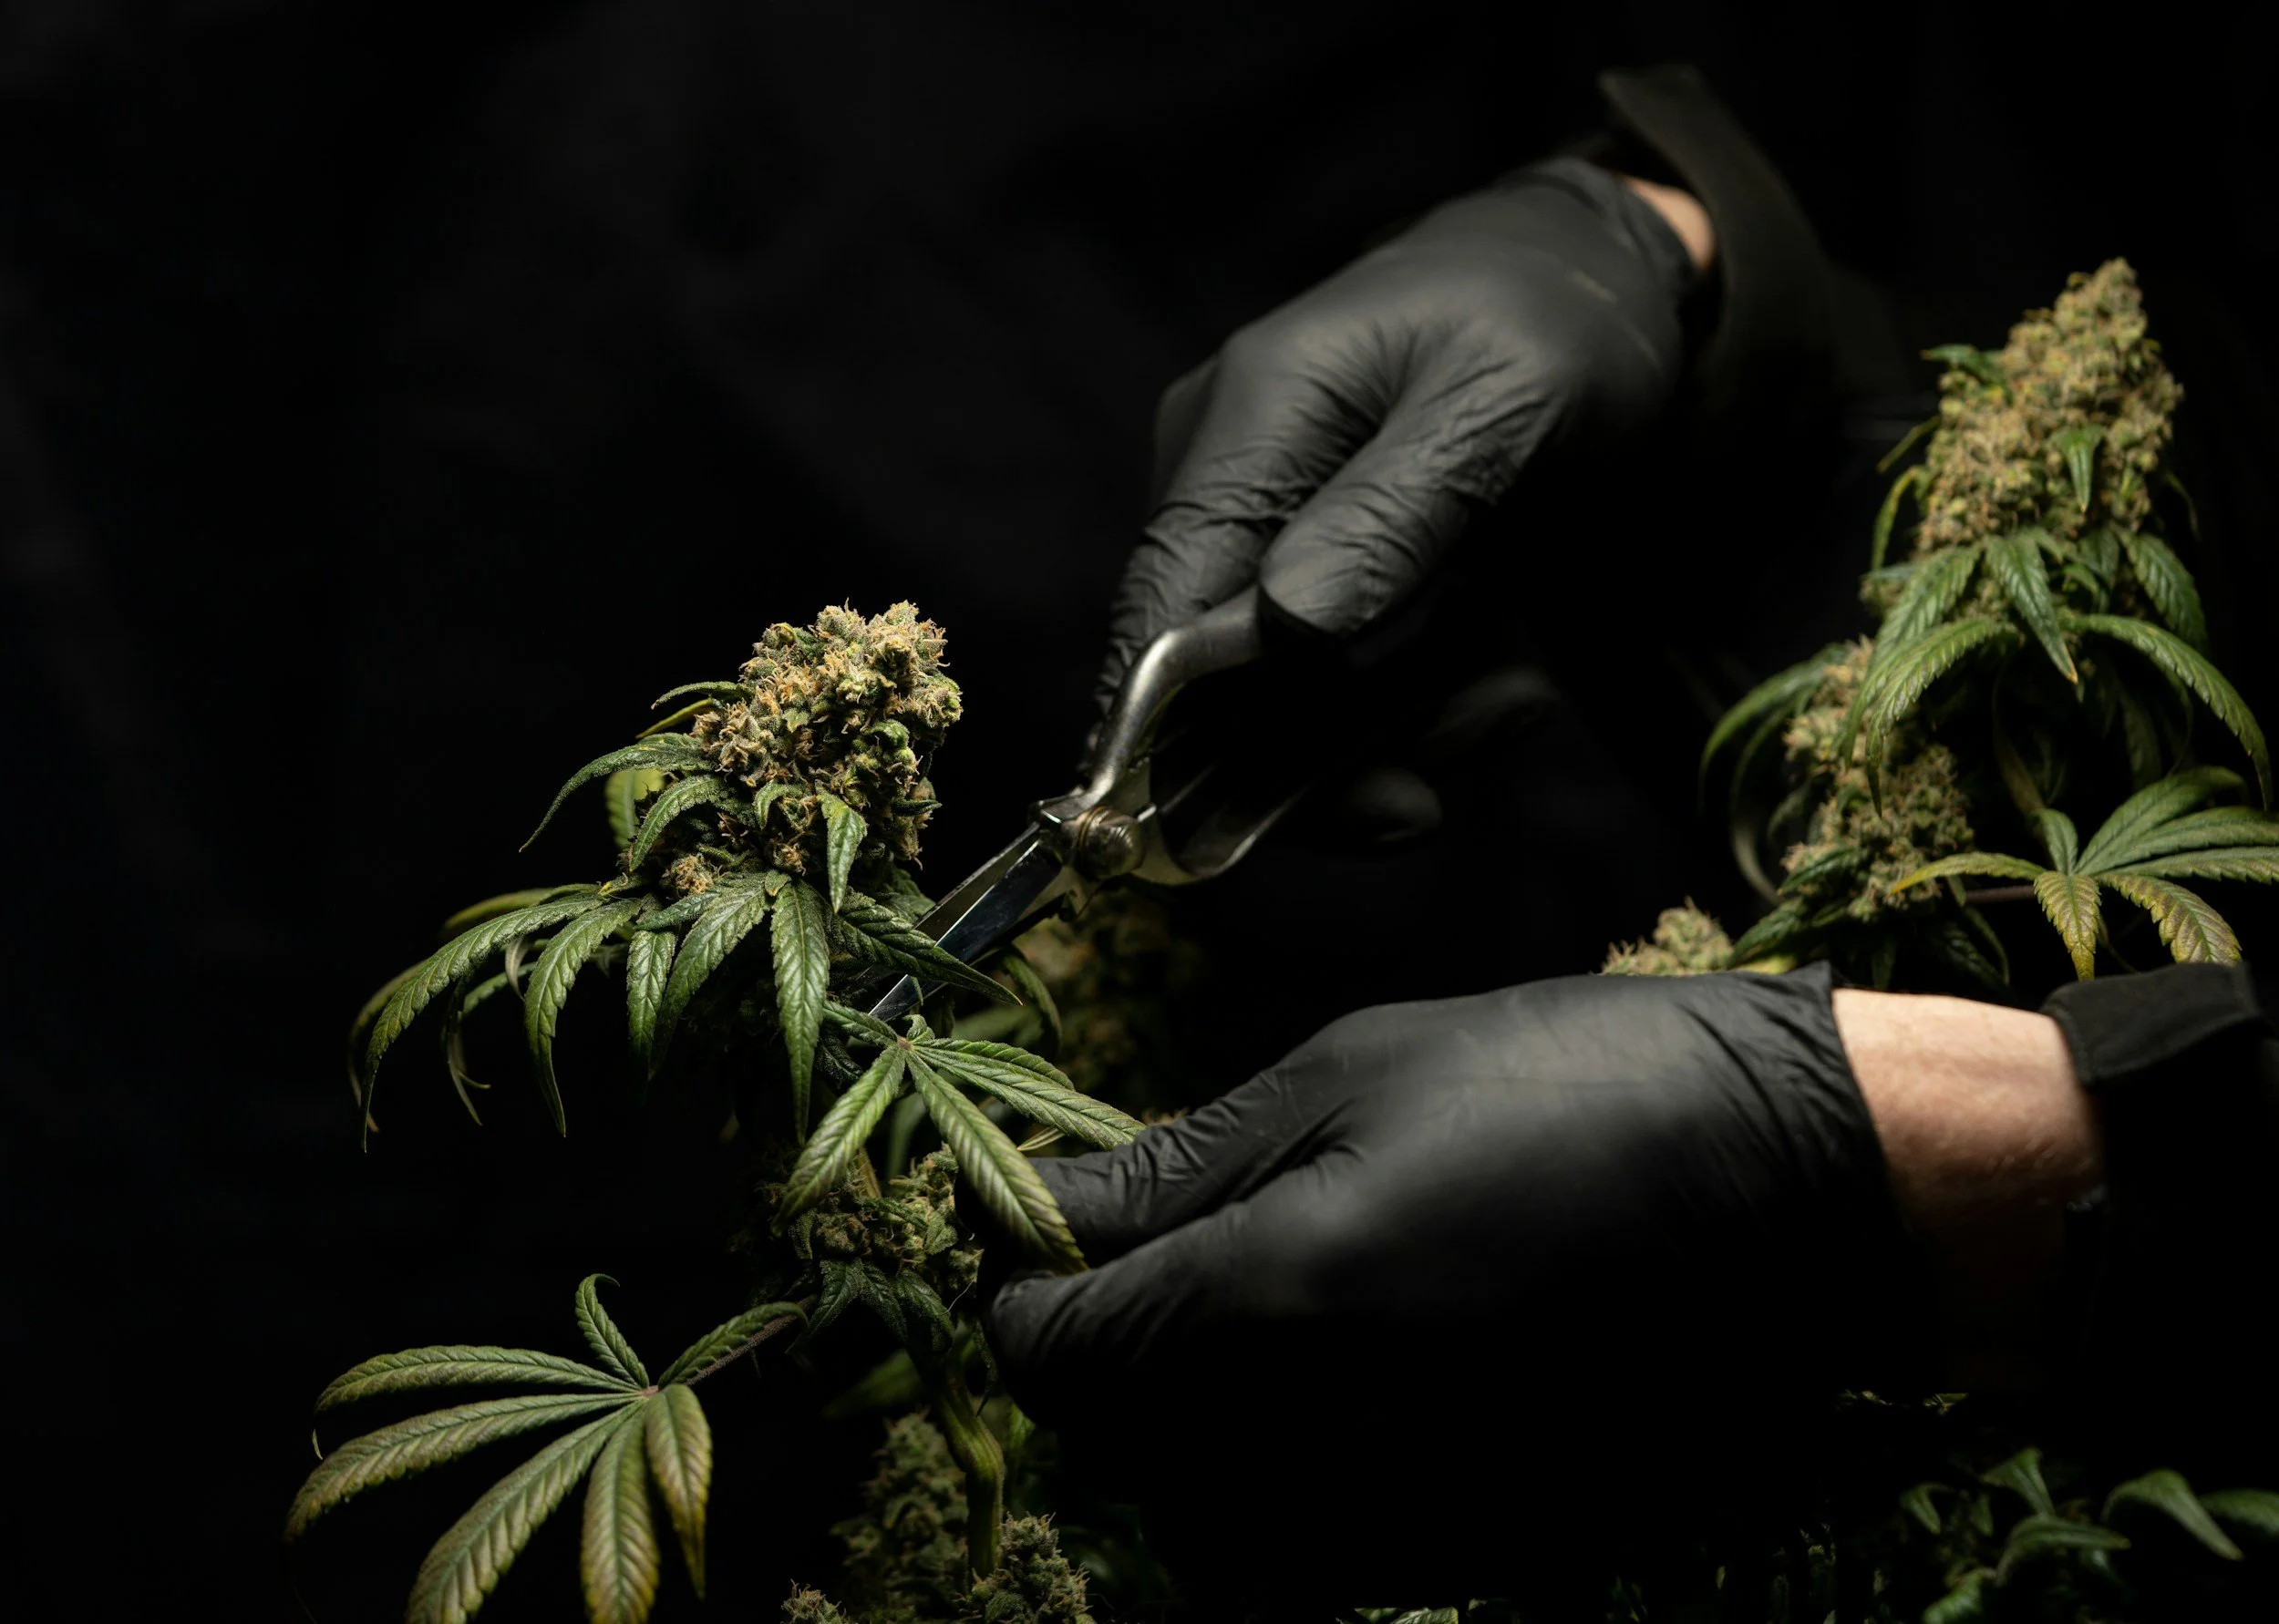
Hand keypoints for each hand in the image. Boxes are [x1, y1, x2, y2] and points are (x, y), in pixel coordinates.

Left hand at [980, 965, 1922, 1606]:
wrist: (1793, 1187)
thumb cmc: (1565, 1087)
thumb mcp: (1349, 1074)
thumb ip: (1179, 1169)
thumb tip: (1040, 1211)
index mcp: (1276, 1301)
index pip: (1051, 1356)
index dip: (1022, 1291)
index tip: (1043, 1234)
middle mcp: (1319, 1439)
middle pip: (1115, 1442)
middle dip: (1107, 1346)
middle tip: (1167, 1245)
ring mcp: (1402, 1512)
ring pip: (1202, 1505)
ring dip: (1192, 1417)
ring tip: (1270, 1300)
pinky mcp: (1469, 1548)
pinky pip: (1311, 1540)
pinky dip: (1288, 1468)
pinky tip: (1357, 1365)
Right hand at [1097, 158, 1704, 703]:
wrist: (1602, 285)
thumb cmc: (1555, 321)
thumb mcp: (1501, 404)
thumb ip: (1390, 516)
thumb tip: (1280, 631)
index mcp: (1246, 418)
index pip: (1161, 608)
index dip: (1186, 737)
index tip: (1299, 817)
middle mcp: (1220, 480)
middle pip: (1210, 686)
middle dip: (1334, 758)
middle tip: (1466, 763)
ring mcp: (1256, 528)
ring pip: (1273, 708)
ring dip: (1393, 738)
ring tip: (1515, 702)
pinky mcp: (1303, 570)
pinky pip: (1324, 689)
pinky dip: (1407, 712)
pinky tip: (1499, 687)